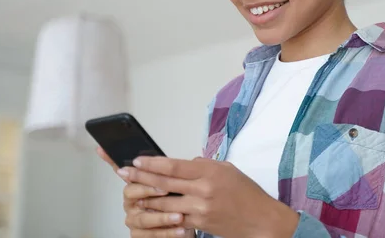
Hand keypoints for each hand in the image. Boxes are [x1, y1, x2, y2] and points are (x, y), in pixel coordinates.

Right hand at [97, 148, 192, 236]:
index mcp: (136, 183)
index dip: (117, 162)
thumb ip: (174, 171)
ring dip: (162, 217)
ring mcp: (133, 219)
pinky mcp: (139, 234)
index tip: (134, 163)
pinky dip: (167, 233)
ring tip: (179, 216)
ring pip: (143, 218)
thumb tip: (192, 158)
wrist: (182, 222)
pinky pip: (150, 235)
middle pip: (131, 192)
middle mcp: (131, 201)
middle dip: (148, 190)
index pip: (125, 171)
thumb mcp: (176, 181)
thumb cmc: (175, 199)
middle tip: (166, 189)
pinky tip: (181, 229)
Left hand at [120, 157, 299, 237]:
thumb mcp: (228, 169)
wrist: (261, 220)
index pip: (174, 166)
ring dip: (146, 197)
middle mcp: (202, 190)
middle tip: (123, 172)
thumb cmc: (247, 193)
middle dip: (141, 177)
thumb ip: (204, 165)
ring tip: (130, 191)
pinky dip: (161, 215)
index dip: (152, 163)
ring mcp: (199, 209)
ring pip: (165, 203)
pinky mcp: (199, 225)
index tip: (137, 159)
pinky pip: (174, 220)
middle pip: (164, 183)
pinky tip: (149, 210)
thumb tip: (186, 163)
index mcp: (209, 172)